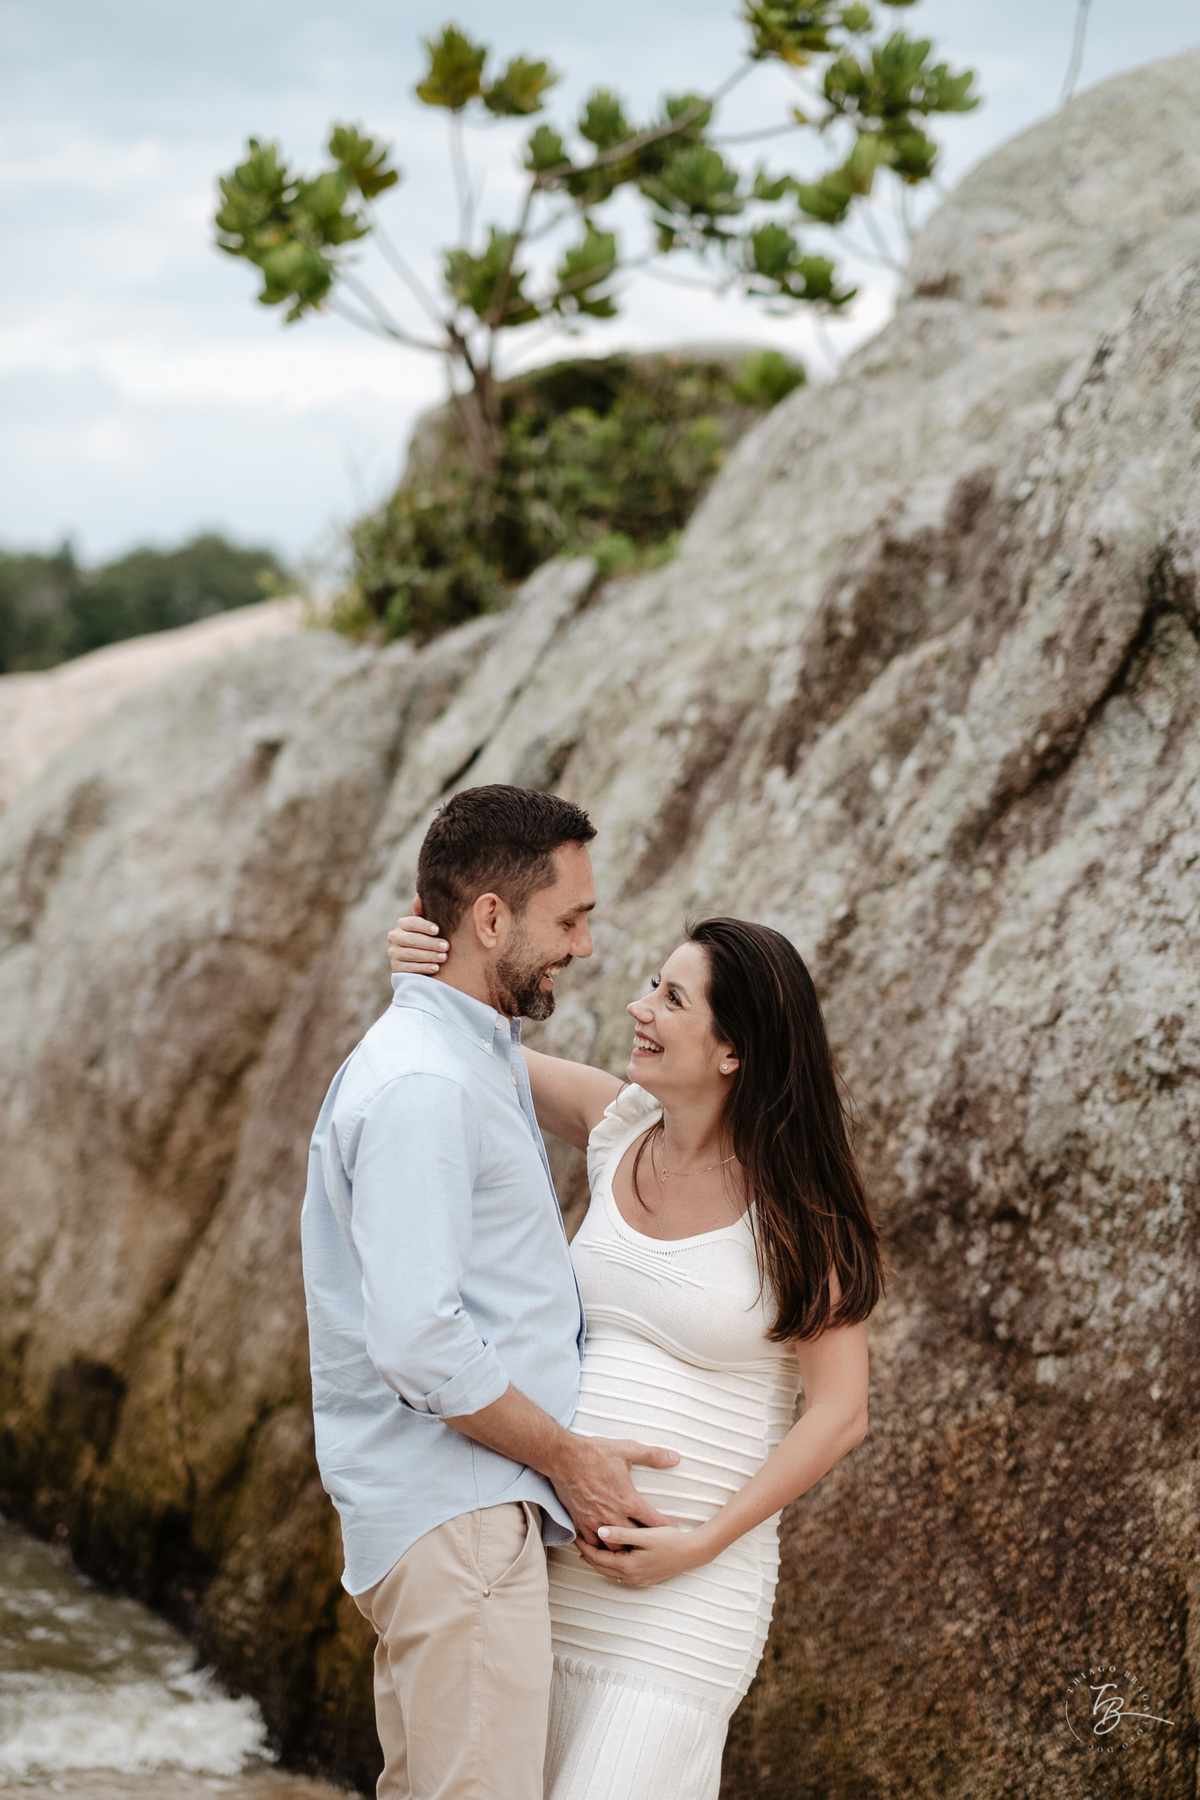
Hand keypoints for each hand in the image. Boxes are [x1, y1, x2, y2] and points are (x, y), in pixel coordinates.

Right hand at [388, 897, 446, 975]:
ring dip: (429, 956)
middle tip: (446, 946)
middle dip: (430, 943)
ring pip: (411, 954)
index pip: (412, 923)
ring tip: (443, 957)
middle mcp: (394, 937)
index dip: (424, 926)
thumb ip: (426, 911)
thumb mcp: (429, 925)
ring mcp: (393, 953)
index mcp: (402, 924)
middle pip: (412, 940)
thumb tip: (419, 898)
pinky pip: (409, 968)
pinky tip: (435, 967)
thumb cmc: (430, 938)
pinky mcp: (396, 968)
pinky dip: (423, 968)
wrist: (422, 960)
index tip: (437, 930)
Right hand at [551, 1435, 679, 1546]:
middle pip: (635, 1540)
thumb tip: (675, 1457)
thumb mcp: (628, 1449)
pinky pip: (593, 1544)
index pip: (653, 1522)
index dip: (665, 1528)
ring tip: (631, 1550)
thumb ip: (653, 1455)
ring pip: (614, 1547)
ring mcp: (596, 1522)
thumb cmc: (595, 1454)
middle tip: (654, 1546)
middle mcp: (614, 1516)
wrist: (564, 1458)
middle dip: (645, 1544)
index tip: (673, 1533)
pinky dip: (601, 1547)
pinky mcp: (581, 1523)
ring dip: (623, 1548)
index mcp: (628, 1501)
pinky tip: (605, 1546)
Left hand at [576, 1522, 712, 1587]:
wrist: (693, 1553)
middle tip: (578, 1542)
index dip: (585, 1547)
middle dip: (589, 1555)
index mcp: (628, 1565)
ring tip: (590, 1549)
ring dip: (599, 1562)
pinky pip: (621, 1574)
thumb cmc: (671, 1541)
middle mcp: (631, 1576)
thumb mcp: (645, 1535)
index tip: (576, 1536)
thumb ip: (621, 1534)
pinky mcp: (645, 1578)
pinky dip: (611, 1565)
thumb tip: (600, 1532)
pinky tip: (611, 1557)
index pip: (598, 1558)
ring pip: (611, 1572)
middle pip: (602, 1568)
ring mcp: (638, 1579)